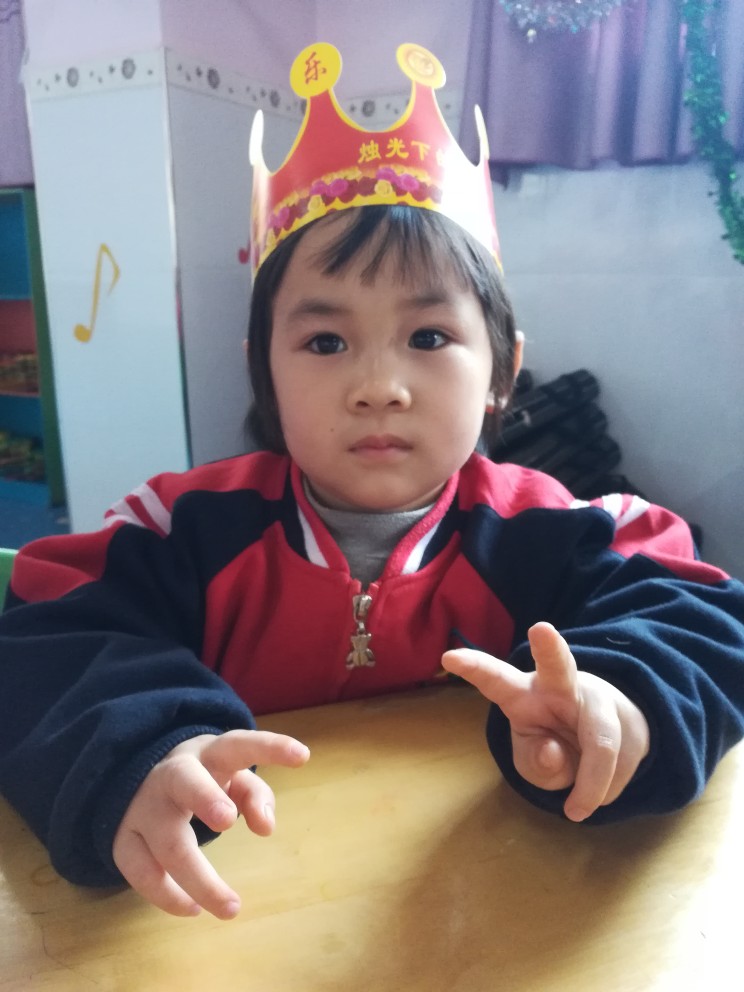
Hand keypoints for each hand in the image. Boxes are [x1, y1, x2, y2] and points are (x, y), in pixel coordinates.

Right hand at [112, 730, 309, 918]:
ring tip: (230, 907)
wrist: (136, 783)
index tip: (302, 756)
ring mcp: (142, 807)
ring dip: (197, 877)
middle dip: (204, 798)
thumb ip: (256, 797)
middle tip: (227, 821)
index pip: (239, 744)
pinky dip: (165, 894)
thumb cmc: (202, 781)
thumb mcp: (231, 778)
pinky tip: (191, 909)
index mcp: (208, 754)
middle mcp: (171, 775)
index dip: (270, 748)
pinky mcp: (122, 839)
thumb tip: (266, 827)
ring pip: (164, 840)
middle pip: (184, 782)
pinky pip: (139, 871)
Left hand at [442, 622, 649, 820]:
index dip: (474, 669)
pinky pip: (622, 764)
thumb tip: (553, 751)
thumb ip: (537, 763)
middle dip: (550, 648)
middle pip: (559, 664)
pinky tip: (601, 782)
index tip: (447, 657)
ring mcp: (598, 698)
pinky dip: (607, 789)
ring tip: (578, 807)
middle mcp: (561, 686)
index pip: (496, 679)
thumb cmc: (553, 747)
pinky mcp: (630, 719)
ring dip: (593, 783)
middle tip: (540, 629)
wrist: (608, 747)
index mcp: (523, 694)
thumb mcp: (533, 763)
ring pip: (602, 741)